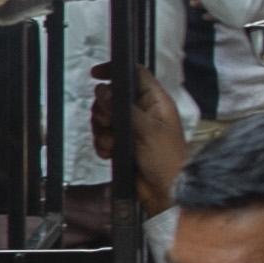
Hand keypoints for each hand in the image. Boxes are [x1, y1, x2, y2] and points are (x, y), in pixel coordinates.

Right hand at [92, 63, 184, 220]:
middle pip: (112, 96)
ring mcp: (132, 127)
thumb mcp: (146, 130)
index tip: (95, 74)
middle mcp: (142, 111)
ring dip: (103, 131)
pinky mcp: (123, 143)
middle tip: (109, 123)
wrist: (166, 192)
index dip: (115, 70)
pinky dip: (103, 144)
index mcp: (155, 102)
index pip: (134, 74)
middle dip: (104, 111)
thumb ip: (122, 108)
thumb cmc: (167, 160)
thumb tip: (102, 90)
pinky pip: (103, 135)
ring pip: (104, 117)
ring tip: (113, 144)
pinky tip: (110, 153)